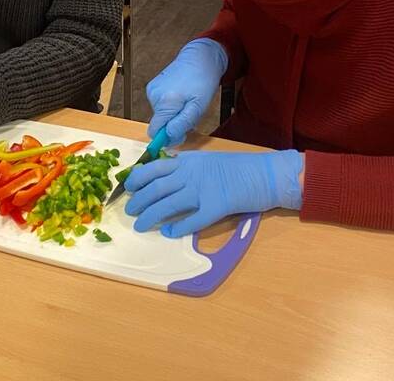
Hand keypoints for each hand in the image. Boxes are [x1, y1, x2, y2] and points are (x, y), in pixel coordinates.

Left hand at [124, 150, 303, 237]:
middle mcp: (191, 174)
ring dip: (151, 217)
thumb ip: (186, 167)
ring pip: (168, 205)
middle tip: (131, 212)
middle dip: (139, 202)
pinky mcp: (216, 208)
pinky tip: (169, 233)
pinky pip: (192, 220)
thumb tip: (164, 175)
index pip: (154, 168)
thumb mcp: (207, 160)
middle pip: (156, 189)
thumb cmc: (238, 167)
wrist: (264, 174)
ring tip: (141, 226)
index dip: (137, 179)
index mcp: (188, 161)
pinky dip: (178, 228)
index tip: (129, 189)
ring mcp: (203, 191)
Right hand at [146, 39, 227, 146]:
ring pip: (161, 114)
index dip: (167, 137)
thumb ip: (182, 123)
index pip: (155, 131)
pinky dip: (170, 105)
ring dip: (173, 113)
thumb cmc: (203, 80)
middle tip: (190, 113)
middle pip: (159, 123)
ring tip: (187, 101)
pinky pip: (160, 104)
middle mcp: (154, 96)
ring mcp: (152, 90)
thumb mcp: (198, 107)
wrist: (200, 57)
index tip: (180, 134)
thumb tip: (169, 137)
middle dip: (174, 123)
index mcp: (165, 102)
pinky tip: (181, 95)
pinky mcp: (153, 86)